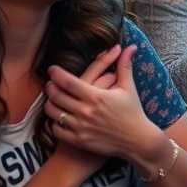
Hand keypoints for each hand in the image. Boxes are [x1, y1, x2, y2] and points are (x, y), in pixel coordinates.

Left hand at [41, 45, 122, 178]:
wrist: (136, 140)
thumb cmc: (132, 111)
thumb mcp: (128, 88)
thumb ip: (125, 66)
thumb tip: (131, 46)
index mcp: (96, 96)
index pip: (68, 82)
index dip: (57, 73)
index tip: (52, 69)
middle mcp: (85, 111)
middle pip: (57, 96)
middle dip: (50, 87)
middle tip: (50, 82)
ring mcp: (80, 127)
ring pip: (54, 113)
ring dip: (49, 104)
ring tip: (52, 99)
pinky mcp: (78, 140)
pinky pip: (57, 130)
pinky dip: (54, 122)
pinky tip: (58, 117)